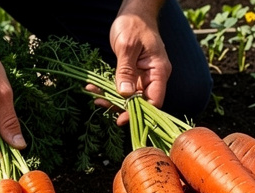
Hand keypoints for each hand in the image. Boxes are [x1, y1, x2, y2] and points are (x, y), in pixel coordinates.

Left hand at [108, 5, 170, 124]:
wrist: (135, 12)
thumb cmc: (134, 24)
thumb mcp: (127, 46)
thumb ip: (126, 71)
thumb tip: (125, 94)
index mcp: (159, 71)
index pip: (154, 101)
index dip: (139, 113)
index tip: (122, 118)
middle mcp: (154, 76)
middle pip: (141, 102)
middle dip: (121, 107)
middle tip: (102, 105)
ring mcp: (144, 76)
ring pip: (130, 96)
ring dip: (113, 99)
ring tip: (96, 97)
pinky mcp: (134, 73)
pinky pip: (123, 86)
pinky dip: (110, 89)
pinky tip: (96, 89)